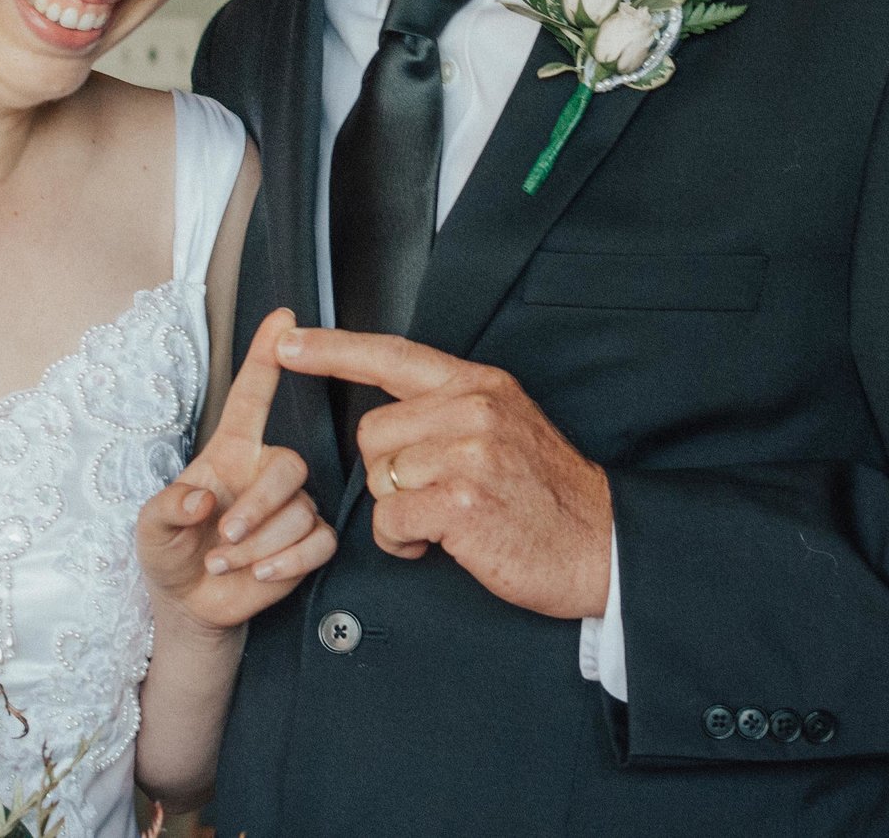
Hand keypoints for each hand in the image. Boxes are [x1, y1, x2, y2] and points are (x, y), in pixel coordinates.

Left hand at [137, 309, 335, 636]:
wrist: (189, 605)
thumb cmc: (169, 553)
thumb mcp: (150, 528)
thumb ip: (168, 508)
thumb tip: (203, 499)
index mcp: (228, 454)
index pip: (252, 397)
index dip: (266, 358)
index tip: (283, 321)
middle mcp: (263, 473)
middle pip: (289, 463)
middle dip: (259, 505)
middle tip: (224, 536)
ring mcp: (290, 508)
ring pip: (300, 511)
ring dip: (258, 546)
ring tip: (225, 562)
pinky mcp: (307, 543)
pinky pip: (319, 542)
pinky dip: (288, 562)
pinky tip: (260, 572)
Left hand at [276, 327, 610, 619]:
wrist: (599, 545)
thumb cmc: (548, 496)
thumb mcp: (507, 426)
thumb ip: (452, 410)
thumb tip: (394, 414)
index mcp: (479, 385)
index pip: (391, 354)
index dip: (331, 348)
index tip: (289, 341)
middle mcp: (473, 409)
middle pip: (372, 431)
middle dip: (387, 472)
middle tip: (432, 493)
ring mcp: (468, 453)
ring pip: (379, 476)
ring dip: (397, 510)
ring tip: (443, 519)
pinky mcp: (460, 501)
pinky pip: (389, 518)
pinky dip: (403, 540)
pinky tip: (439, 542)